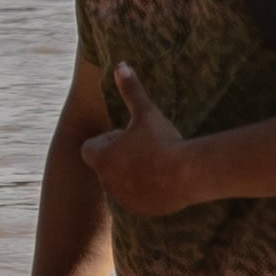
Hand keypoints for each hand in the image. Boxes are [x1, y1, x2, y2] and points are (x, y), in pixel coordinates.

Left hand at [75, 65, 204, 217]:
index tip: (126, 136)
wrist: (186, 174)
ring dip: (133, 175)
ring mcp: (122, 198)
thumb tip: (121, 65)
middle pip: (106, 166)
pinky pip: (139, 199)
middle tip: (145, 148)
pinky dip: (147, 191)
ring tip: (156, 163)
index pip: (90, 148)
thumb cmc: (162, 140)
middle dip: (120, 158)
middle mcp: (105, 180)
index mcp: (100, 158)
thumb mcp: (146, 113)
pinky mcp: (140, 210)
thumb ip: (131, 90)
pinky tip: (165, 179)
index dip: (106, 141)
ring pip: (122, 184)